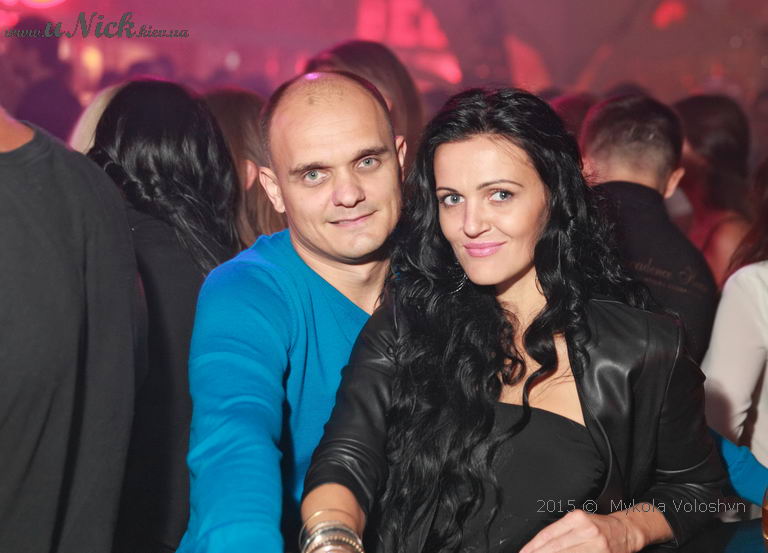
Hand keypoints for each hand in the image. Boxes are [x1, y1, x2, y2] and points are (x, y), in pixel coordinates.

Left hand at [519, 509, 642, 552]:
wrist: (626, 531)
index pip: (549, 534)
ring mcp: (595, 544)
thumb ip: (560, 532)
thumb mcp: (578, 522)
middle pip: (555, 547)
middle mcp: (585, 530)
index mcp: (576, 518)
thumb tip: (539, 546)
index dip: (533, 546)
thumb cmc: (599, 527)